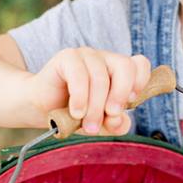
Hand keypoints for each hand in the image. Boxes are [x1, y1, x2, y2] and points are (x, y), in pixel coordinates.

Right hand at [32, 47, 151, 134]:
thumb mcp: (100, 122)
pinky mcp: (66, 57)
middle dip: (120, 95)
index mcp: (117, 71)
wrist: (42, 108)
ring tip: (89, 126)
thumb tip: (121, 121)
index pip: (140, 63)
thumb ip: (115, 123)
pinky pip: (79, 75)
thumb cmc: (75, 113)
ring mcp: (86, 55)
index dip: (141, 80)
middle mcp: (104, 59)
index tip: (132, 101)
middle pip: (124, 67)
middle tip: (111, 116)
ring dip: (96, 106)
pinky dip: (80, 98)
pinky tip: (76, 113)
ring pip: (100, 77)